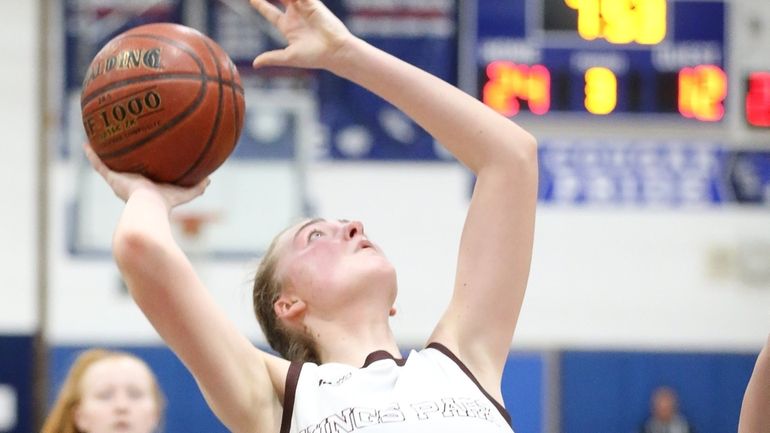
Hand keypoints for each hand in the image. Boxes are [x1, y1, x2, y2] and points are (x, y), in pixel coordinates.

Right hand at [83, 142, 208, 209]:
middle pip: (124, 169)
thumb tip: (210, 179)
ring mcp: (118, 180)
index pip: (142, 176)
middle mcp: (129, 184)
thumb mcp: (183, 193)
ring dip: (104, 153)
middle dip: (122, 159)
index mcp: (144, 187)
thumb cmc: (166, 203)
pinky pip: (98, 164)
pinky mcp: (111, 178)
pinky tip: (86, 142)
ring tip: (100, 139)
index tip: (142, 158)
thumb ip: (196, 187)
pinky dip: (92, 155)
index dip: (142, 168)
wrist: (149, 208)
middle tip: (120, 146)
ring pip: (109, 164)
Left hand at [250, 0, 353, 70]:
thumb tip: (254, 64)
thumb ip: (271, 58)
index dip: (260, 4)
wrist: (335, 51)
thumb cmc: (314, 57)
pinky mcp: (312, 2)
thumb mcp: (288, 57)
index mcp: (288, 27)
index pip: (270, 12)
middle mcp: (295, 15)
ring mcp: (304, 7)